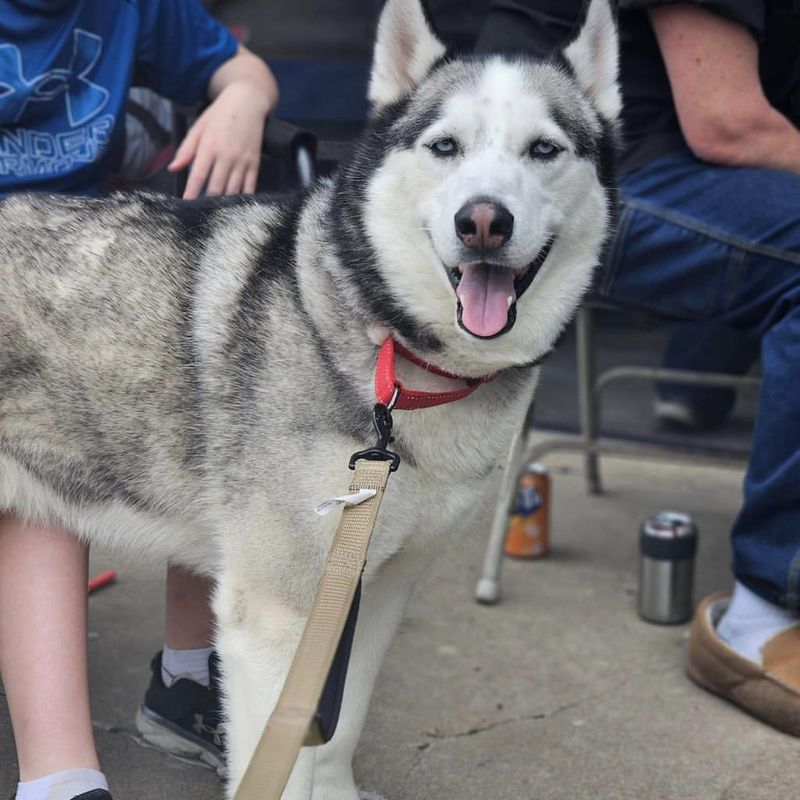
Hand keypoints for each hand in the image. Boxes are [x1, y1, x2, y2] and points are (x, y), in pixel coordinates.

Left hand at [168, 81, 269, 198]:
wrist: (248, 101)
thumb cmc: (220, 114)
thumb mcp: (199, 127)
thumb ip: (186, 149)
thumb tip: (173, 168)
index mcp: (209, 146)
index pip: (198, 175)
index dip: (192, 192)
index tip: (186, 204)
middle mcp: (227, 155)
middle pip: (216, 187)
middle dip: (207, 201)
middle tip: (200, 210)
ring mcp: (242, 160)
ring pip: (233, 190)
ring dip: (224, 202)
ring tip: (217, 209)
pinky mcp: (255, 163)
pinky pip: (249, 186)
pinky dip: (242, 197)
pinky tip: (236, 203)